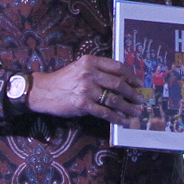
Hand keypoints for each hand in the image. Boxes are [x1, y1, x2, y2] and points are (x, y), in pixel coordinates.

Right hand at [27, 55, 141, 124]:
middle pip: (119, 83)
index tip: (139, 83)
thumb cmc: (63, 80)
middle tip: (141, 99)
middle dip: (133, 93)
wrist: (43, 91)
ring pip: (114, 99)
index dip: (131, 75)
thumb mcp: (79, 68)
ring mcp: (86, 89)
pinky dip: (117, 118)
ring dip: (128, 107)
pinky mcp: (82, 104)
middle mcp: (89, 73)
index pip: (117, 67)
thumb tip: (122, 81)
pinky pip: (105, 112)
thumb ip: (98, 71)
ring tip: (136, 112)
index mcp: (90, 62)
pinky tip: (124, 121)